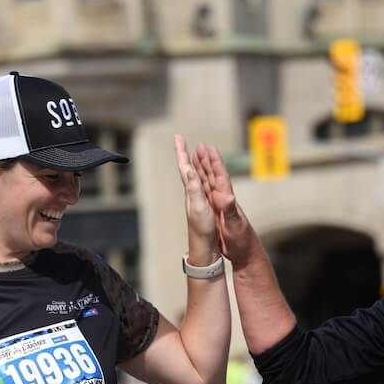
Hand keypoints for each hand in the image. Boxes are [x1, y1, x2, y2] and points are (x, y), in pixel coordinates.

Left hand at [173, 134, 218, 248]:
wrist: (205, 247)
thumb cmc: (202, 229)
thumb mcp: (198, 206)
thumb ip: (194, 188)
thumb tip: (188, 170)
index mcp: (191, 191)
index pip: (184, 166)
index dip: (181, 151)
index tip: (178, 137)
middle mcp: (192, 193)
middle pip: (188, 168)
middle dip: (187, 153)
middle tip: (183, 140)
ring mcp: (198, 199)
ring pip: (195, 175)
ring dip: (195, 162)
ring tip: (195, 152)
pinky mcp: (204, 205)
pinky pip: (203, 184)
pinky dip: (203, 175)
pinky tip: (203, 177)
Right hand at [191, 142, 259, 268]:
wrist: (244, 253)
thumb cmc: (241, 240)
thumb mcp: (234, 225)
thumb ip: (230, 210)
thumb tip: (227, 196)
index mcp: (226, 200)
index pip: (220, 176)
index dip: (214, 162)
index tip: (208, 148)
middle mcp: (224, 200)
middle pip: (213, 176)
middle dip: (206, 161)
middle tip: (199, 145)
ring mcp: (220, 206)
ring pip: (209, 183)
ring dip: (203, 170)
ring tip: (197, 157)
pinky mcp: (217, 213)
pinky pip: (207, 195)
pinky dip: (202, 185)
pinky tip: (199, 182)